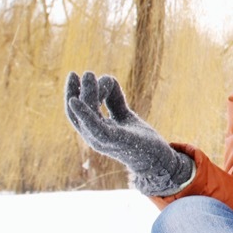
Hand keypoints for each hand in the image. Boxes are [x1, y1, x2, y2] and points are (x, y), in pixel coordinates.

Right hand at [65, 71, 193, 196]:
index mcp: (96, 132)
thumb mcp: (125, 116)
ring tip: (89, 75)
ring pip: (86, 115)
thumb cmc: (141, 139)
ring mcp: (102, 141)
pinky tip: (76, 100)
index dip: (73, 93)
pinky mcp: (114, 141)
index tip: (74, 75)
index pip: (77, 112)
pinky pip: (95, 126)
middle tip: (77, 73)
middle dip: (74, 91)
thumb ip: (115, 101)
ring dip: (85, 94)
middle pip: (76, 113)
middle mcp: (94, 137)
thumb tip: (106, 79)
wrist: (159, 160)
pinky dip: (84, 114)